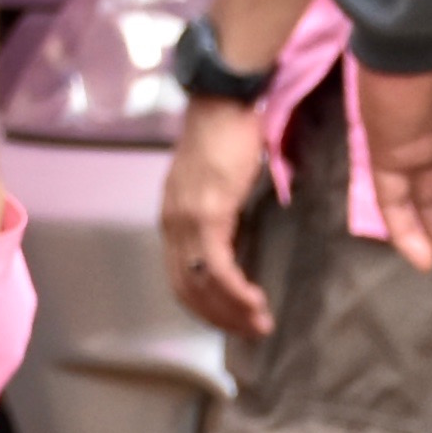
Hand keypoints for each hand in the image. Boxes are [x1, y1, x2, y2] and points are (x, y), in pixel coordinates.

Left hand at [161, 98, 275, 336]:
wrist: (225, 101)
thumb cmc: (227, 135)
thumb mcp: (216, 184)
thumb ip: (218, 214)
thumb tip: (236, 243)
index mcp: (172, 218)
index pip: (180, 278)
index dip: (206, 308)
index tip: (234, 321)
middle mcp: (172, 223)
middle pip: (188, 289)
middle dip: (220, 318)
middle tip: (252, 331)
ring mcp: (186, 219)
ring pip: (202, 283)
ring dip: (231, 311)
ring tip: (259, 324)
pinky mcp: (207, 214)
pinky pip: (218, 266)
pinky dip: (235, 291)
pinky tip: (255, 301)